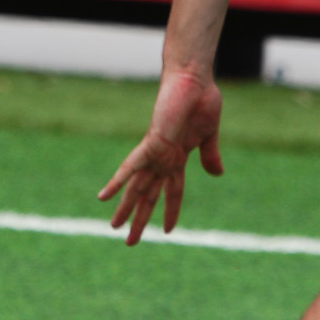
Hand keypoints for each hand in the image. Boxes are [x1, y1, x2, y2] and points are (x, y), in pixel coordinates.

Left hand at [97, 68, 225, 243]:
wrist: (194, 78)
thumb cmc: (202, 100)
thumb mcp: (210, 135)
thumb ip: (209, 156)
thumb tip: (216, 175)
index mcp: (178, 158)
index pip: (173, 191)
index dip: (170, 211)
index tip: (166, 231)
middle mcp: (163, 159)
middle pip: (149, 195)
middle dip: (140, 218)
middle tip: (129, 241)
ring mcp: (155, 152)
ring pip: (137, 188)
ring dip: (126, 209)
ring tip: (113, 228)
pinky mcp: (151, 142)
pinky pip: (131, 166)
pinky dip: (117, 182)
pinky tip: (103, 197)